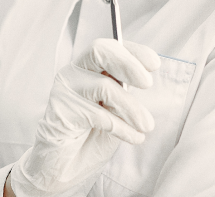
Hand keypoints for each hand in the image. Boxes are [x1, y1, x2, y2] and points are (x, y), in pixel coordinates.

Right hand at [8, 39, 160, 196]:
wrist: (64, 168)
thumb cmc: (92, 135)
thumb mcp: (116, 109)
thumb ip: (125, 90)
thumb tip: (144, 78)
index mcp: (88, 67)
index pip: (110, 47)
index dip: (133, 51)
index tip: (154, 64)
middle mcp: (74, 72)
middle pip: (99, 51)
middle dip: (128, 64)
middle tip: (147, 83)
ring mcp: (65, 90)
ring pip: (103, 86)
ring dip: (131, 107)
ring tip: (146, 125)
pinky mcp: (60, 112)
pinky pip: (98, 115)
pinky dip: (121, 127)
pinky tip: (133, 137)